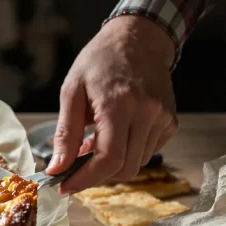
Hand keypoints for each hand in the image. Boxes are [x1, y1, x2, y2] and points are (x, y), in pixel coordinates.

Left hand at [47, 15, 177, 194]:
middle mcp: (147, 113)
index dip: (85, 179)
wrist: (137, 39)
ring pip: (137, 163)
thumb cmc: (99, 62)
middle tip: (72, 172)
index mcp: (119, 104)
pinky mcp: (170, 122)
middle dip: (95, 177)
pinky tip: (111, 138)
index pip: (108, 158)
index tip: (64, 187)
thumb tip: (56, 168)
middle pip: (124, 168)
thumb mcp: (72, 92)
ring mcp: (162, 118)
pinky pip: (147, 152)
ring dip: (111, 165)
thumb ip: (65, 133)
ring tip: (90, 147)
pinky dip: (126, 153)